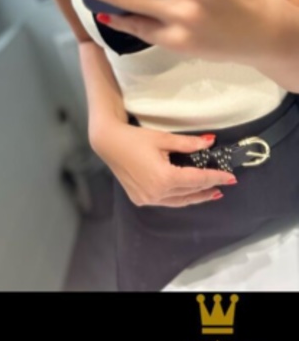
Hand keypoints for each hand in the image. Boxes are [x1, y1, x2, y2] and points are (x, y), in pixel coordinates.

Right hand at [92, 120, 236, 206]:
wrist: (109, 144)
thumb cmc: (135, 138)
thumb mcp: (163, 138)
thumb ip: (188, 143)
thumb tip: (210, 141)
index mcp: (164, 178)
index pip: (197, 180)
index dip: (216, 177)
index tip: (231, 178)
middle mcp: (157, 193)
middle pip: (190, 192)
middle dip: (209, 188)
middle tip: (225, 184)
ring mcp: (148, 199)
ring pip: (179, 201)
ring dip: (196, 197)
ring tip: (212, 193)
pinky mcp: (141, 199)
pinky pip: (166, 201)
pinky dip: (180, 198)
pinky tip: (187, 193)